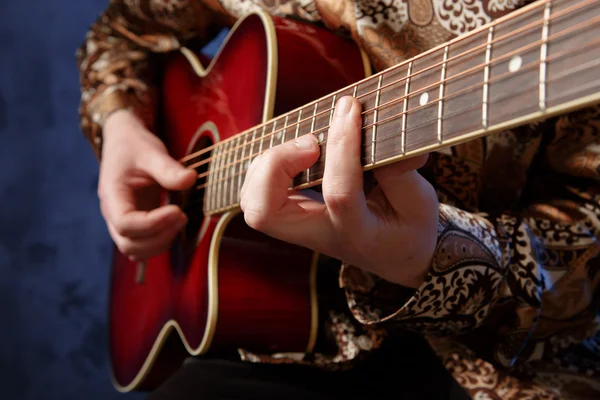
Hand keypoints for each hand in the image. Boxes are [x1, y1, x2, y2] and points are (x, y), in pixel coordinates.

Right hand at [98, 110, 196, 260]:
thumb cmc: (135, 146)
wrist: (125, 143)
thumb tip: (191, 179)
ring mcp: (122, 222)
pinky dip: (161, 242)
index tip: (177, 210)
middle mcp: (112, 214)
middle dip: (159, 237)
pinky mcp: (135, 225)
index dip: (153, 223)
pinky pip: (143, 246)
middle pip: (128, 244)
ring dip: (161, 243)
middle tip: (182, 216)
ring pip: (135, 251)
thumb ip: (168, 168)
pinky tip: (176, 224)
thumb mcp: (151, 151)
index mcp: (112, 195)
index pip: (125, 224)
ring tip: (181, 219)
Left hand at [240, 97, 438, 287]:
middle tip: (312, 142)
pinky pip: (257, 193)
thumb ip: (402, 172)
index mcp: (357, 234)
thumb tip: (387, 132)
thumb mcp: (419, 204)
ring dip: (268, 164)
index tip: (351, 108)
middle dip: (276, 165)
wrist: (395, 256)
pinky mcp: (289, 215)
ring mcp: (297, 228)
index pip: (338, 192)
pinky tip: (297, 152)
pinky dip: (267, 167)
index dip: (342, 146)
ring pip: (253, 203)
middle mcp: (317, 235)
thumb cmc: (408, 228)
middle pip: (264, 212)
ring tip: (307, 144)